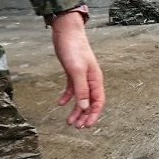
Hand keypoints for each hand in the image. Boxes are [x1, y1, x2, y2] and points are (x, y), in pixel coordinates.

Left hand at [50, 11, 104, 127]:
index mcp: (95, 79)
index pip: (98, 102)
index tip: (87, 126)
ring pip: (81, 98)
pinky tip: (60, 103)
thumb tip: (84, 107)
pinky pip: (72, 89)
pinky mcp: (72, 72)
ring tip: (69, 121)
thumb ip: (81, 89)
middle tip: (77, 127)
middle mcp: (90, 80)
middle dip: (84, 116)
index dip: (93, 115)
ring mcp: (81, 76)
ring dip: (76, 110)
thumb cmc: (73, 48)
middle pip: (89, 102)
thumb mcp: (76, 71)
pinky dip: (67, 97)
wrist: (66, 31)